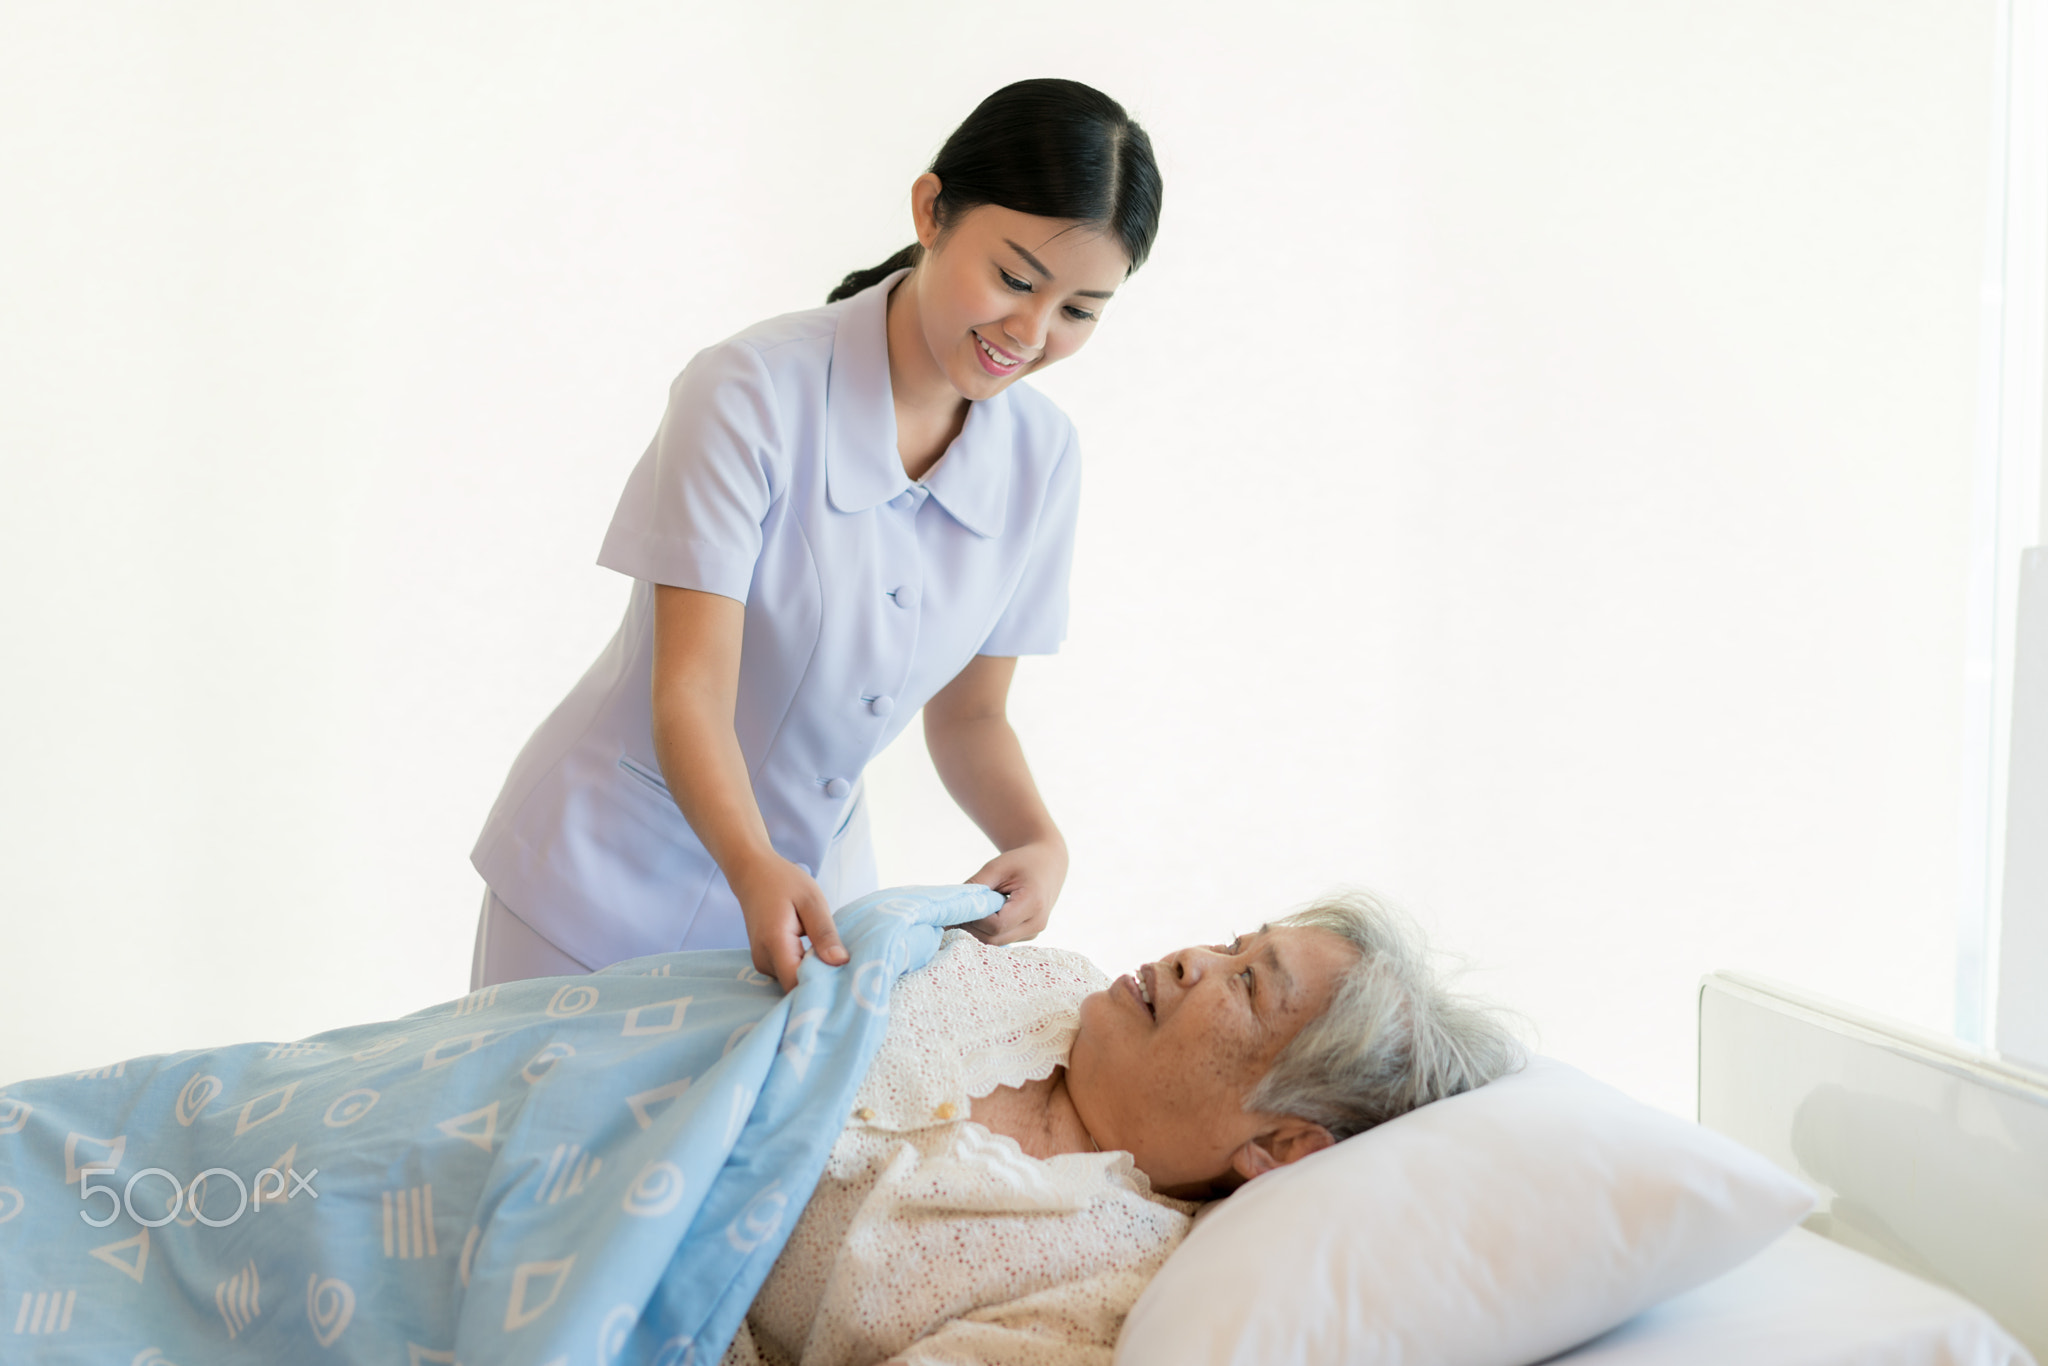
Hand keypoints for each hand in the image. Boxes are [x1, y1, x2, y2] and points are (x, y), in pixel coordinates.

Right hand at [729, 852, 847, 990]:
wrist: (752, 874)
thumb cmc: (784, 882)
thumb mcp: (812, 901)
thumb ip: (825, 933)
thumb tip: (841, 962)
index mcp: (775, 943)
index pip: (797, 984)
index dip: (821, 988)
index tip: (847, 984)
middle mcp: (764, 959)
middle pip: (796, 987)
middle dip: (822, 984)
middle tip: (850, 975)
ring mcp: (762, 963)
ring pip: (794, 982)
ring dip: (815, 976)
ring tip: (836, 963)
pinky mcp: (765, 962)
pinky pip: (789, 974)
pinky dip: (806, 969)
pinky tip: (821, 958)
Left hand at [962, 839, 1068, 943]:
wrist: (1048, 863)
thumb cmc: (1022, 861)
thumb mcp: (996, 867)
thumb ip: (976, 887)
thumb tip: (953, 908)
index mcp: (1033, 903)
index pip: (997, 925)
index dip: (975, 920)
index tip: (962, 907)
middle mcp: (1037, 923)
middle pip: (995, 939)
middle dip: (972, 928)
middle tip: (959, 912)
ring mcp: (1034, 932)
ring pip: (996, 943)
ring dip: (979, 931)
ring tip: (973, 911)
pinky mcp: (1029, 935)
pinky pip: (1002, 940)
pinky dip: (988, 931)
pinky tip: (984, 915)